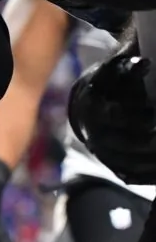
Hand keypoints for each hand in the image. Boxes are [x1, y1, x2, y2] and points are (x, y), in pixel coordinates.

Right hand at [69, 53, 155, 184]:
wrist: (93, 105)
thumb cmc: (112, 82)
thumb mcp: (116, 69)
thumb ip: (129, 66)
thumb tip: (144, 64)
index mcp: (92, 108)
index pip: (116, 116)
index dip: (140, 117)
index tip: (154, 111)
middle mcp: (94, 134)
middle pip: (129, 144)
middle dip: (154, 141)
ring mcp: (104, 154)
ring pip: (134, 164)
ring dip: (155, 158)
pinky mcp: (114, 167)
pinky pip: (136, 177)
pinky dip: (153, 174)